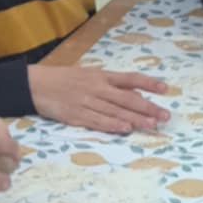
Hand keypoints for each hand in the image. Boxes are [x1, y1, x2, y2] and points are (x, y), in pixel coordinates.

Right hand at [28, 65, 169, 133]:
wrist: (36, 85)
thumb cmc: (66, 80)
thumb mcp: (90, 74)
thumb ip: (112, 83)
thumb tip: (137, 92)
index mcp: (102, 75)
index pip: (130, 79)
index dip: (148, 84)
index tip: (166, 89)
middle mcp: (97, 88)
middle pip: (127, 98)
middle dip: (148, 107)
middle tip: (165, 115)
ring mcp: (87, 102)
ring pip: (115, 111)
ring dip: (135, 119)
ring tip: (152, 125)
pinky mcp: (77, 115)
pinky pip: (98, 121)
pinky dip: (112, 125)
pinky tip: (125, 128)